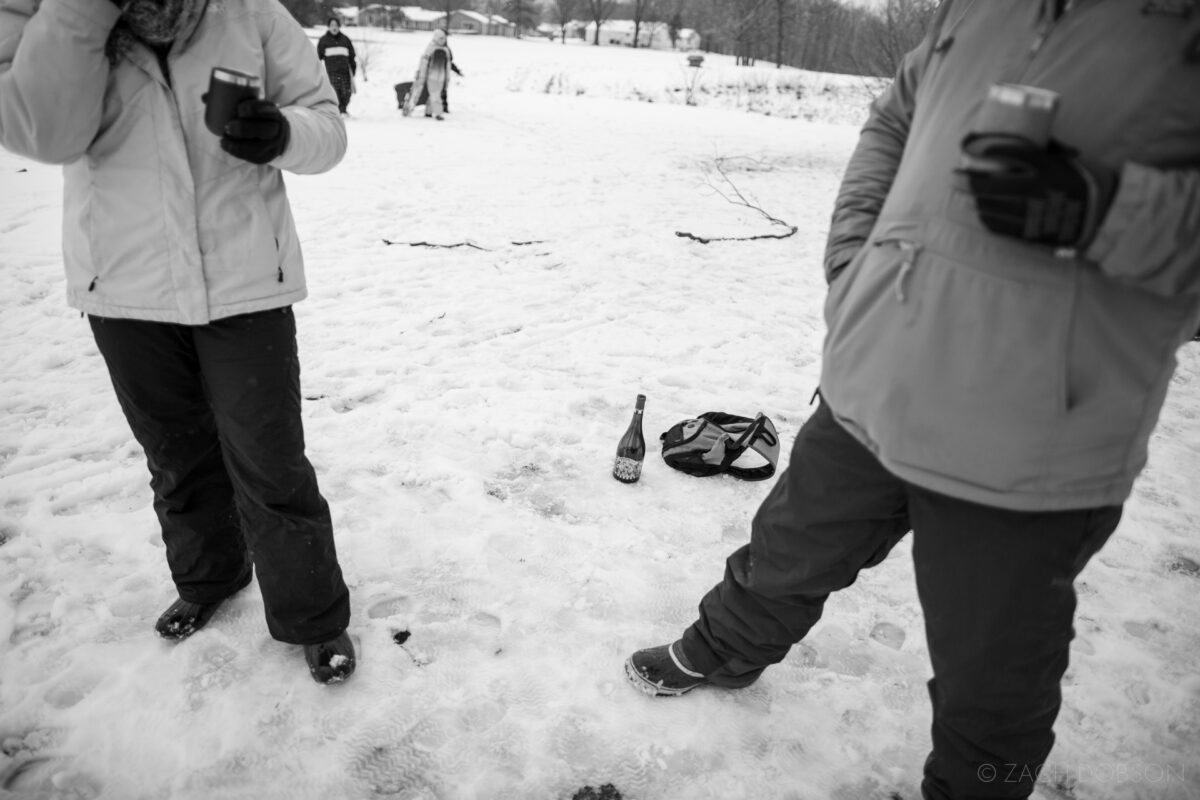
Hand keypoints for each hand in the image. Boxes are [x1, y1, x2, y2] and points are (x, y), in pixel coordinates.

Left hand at [220, 99, 289, 164]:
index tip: (239, 109)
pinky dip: (238, 153)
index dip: (254, 109)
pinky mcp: (267, 156)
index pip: (267, 110)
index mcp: (273, 112)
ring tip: (223, 140)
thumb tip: (205, 97)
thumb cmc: (258, 117)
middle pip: (264, 130)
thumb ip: (231, 101)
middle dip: (244, 129)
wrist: (276, 134)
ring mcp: (273, 145)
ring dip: (238, 145)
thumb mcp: (252, 107)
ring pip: (258, 147)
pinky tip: (226, 147)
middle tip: (227, 127)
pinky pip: (253, 157)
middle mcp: (277, 129)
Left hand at [957, 135, 1116, 247]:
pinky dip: (986, 218)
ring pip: (992, 207)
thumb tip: (1001, 144)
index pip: (1016, 153)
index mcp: (1049, 167)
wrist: (1096, 214)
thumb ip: (1036, 152)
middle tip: (953, 177)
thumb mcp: (1060, 160)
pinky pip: (1000, 226)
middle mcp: (1039, 189)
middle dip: (967, 181)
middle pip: (993, 184)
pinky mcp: (1031, 231)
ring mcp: (1033, 212)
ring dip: (972, 200)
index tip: (971, 147)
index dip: (990, 149)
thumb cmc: (1073, 181)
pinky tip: (978, 212)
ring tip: (961, 194)